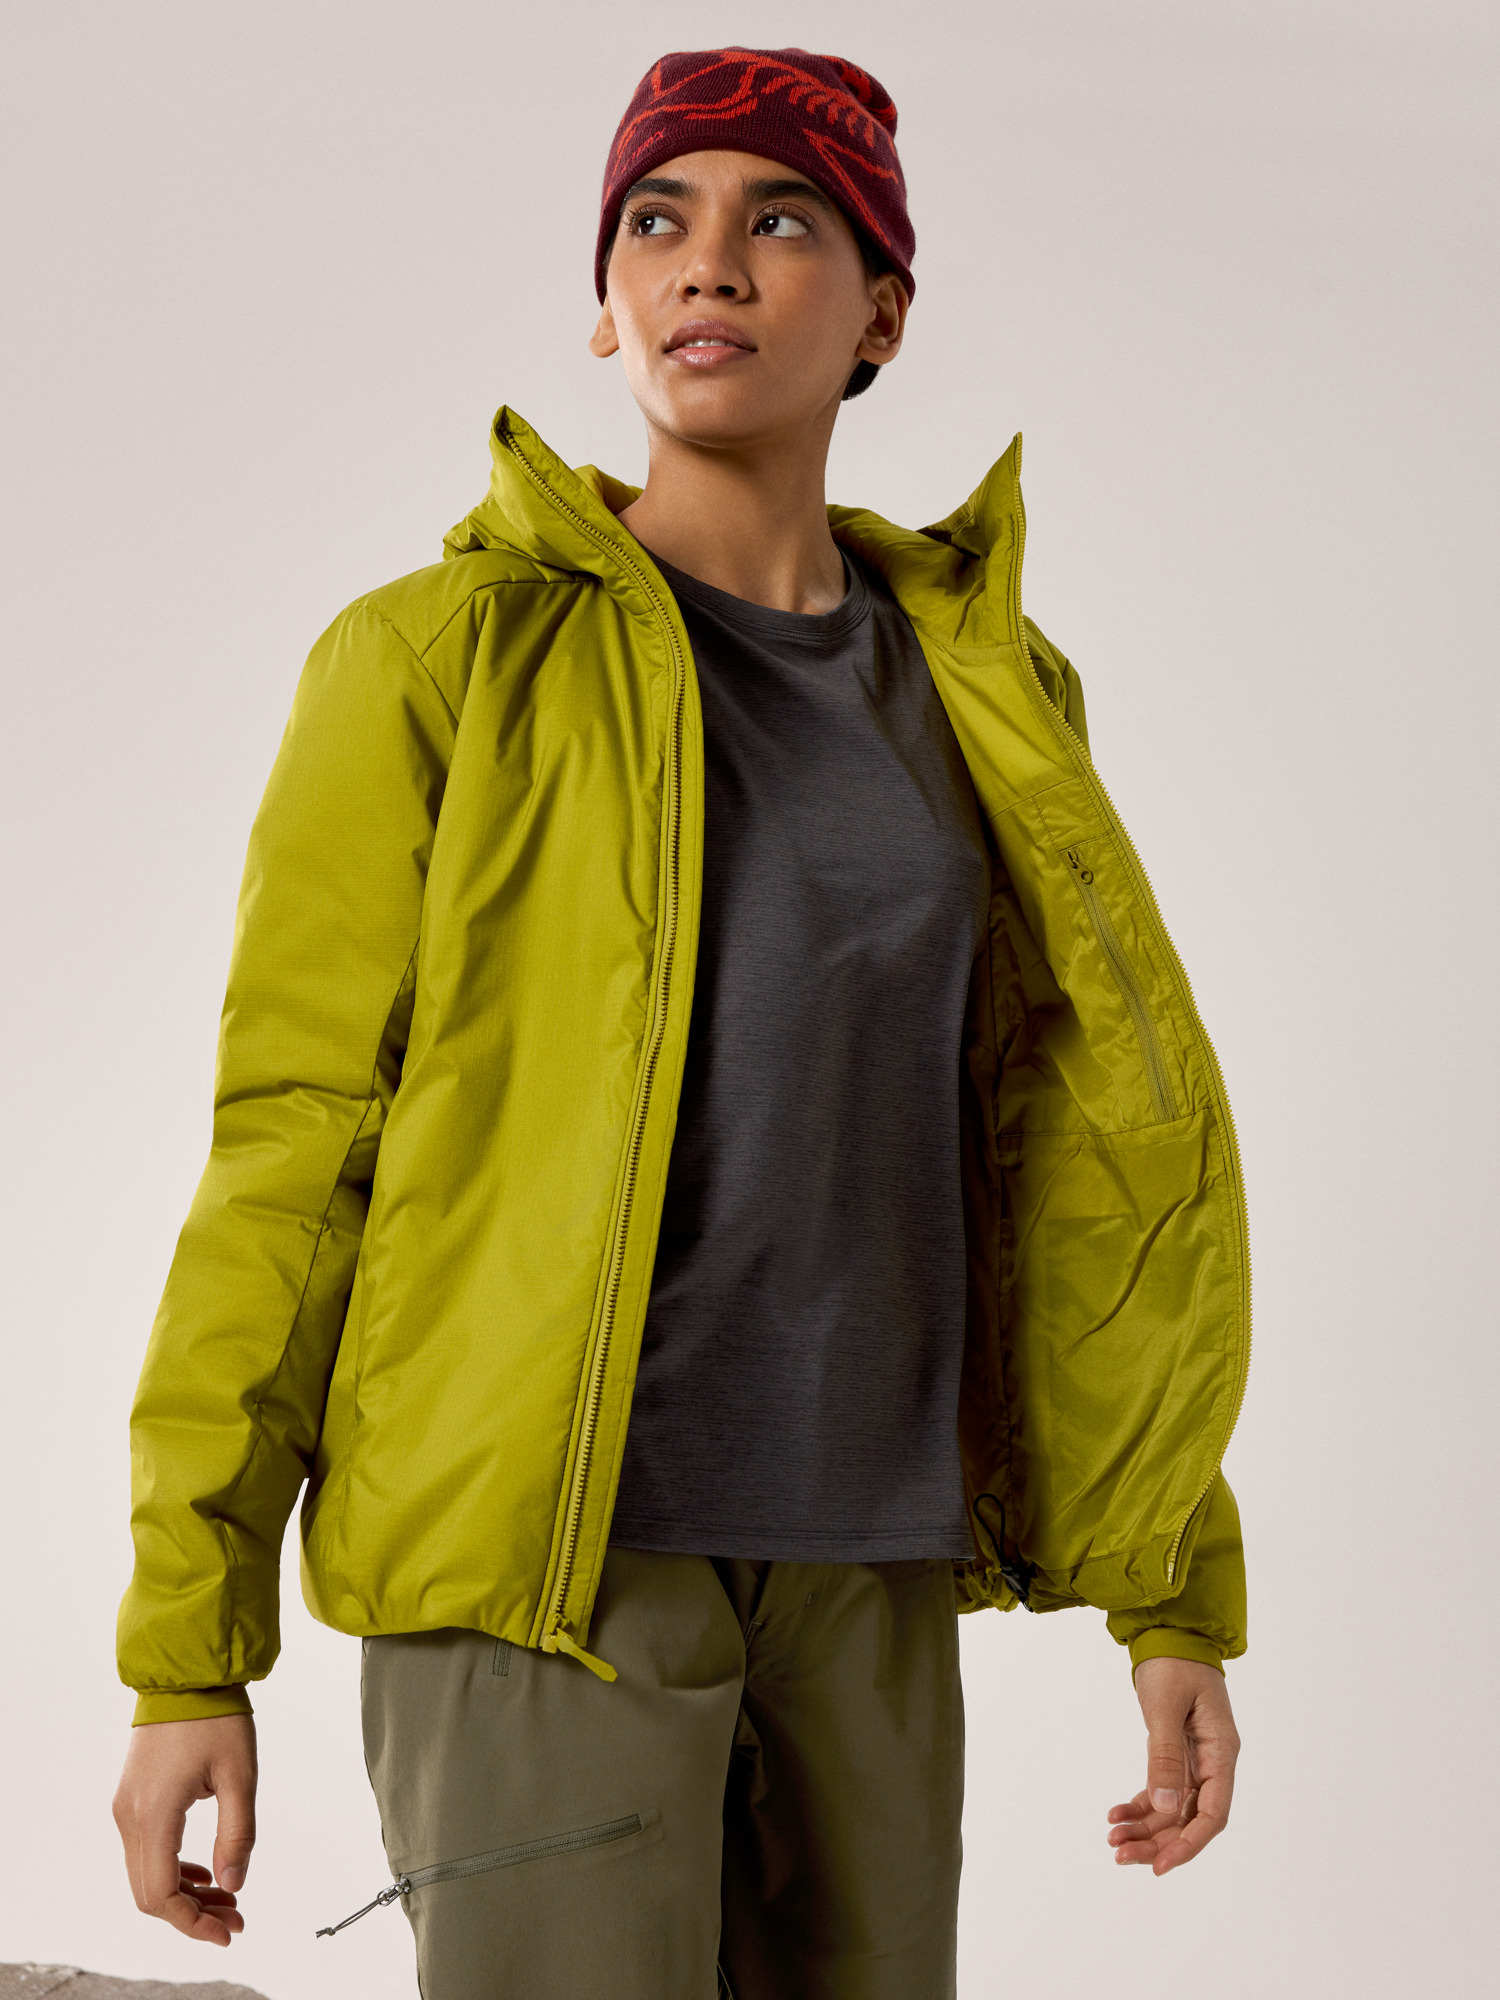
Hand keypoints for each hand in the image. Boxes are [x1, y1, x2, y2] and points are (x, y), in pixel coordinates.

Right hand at [112, 1714, 257, 1944]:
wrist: (187, 1673)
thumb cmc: (216, 1717)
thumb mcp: (240, 1775)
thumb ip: (237, 1835)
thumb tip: (233, 1884)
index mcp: (154, 1814)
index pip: (160, 1894)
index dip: (192, 1923)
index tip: (227, 1932)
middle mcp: (130, 1817)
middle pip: (149, 1893)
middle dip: (192, 1914)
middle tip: (235, 1918)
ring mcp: (127, 1808)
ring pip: (146, 1874)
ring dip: (185, 1893)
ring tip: (228, 1898)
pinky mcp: (133, 1798)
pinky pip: (147, 1850)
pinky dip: (174, 1869)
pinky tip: (205, 1871)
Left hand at [1107, 1656, 1238, 1874]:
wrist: (1169, 1631)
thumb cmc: (1173, 1662)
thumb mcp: (1165, 1707)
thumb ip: (1165, 1757)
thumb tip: (1164, 1807)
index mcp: (1221, 1751)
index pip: (1213, 1812)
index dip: (1190, 1843)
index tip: (1161, 1865)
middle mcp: (1212, 1761)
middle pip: (1190, 1817)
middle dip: (1159, 1842)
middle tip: (1121, 1856)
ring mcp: (1195, 1759)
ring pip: (1173, 1808)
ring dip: (1146, 1828)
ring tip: (1113, 1841)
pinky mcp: (1176, 1753)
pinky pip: (1161, 1790)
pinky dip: (1141, 1805)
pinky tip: (1116, 1816)